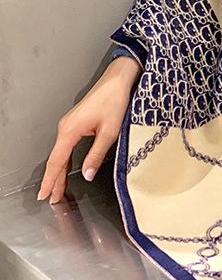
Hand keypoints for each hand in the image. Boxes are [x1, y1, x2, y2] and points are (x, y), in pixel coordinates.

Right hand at [37, 56, 141, 203]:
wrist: (117, 81)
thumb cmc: (114, 101)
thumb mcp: (109, 132)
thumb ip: (96, 155)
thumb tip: (87, 174)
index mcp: (70, 131)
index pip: (56, 162)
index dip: (51, 180)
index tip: (46, 195)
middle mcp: (65, 128)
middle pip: (56, 160)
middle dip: (53, 180)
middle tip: (51, 198)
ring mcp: (69, 125)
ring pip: (60, 153)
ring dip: (58, 171)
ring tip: (57, 189)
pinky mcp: (76, 123)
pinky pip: (66, 146)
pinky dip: (64, 160)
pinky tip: (65, 168)